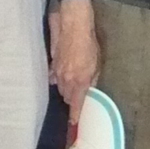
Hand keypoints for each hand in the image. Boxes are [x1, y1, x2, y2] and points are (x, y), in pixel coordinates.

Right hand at [48, 0, 100, 116]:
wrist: (73, 25)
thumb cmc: (88, 42)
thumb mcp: (97, 62)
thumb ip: (93, 79)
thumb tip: (90, 88)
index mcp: (80, 82)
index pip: (76, 105)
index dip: (75, 115)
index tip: (74, 123)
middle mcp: (66, 80)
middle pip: (67, 97)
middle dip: (72, 99)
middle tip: (78, 95)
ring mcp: (57, 72)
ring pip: (60, 87)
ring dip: (65, 88)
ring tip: (72, 83)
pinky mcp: (51, 64)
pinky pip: (53, 77)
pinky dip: (56, 78)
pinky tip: (60, 74)